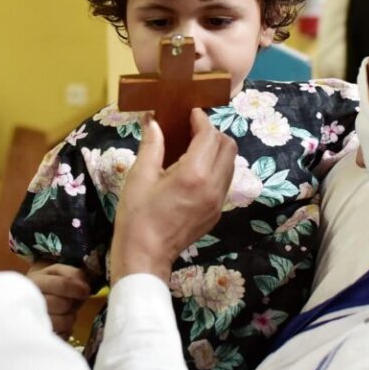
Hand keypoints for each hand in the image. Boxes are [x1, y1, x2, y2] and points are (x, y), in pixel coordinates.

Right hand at [27, 263, 90, 338]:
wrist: (22, 299)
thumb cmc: (44, 285)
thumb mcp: (56, 271)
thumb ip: (73, 274)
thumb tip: (84, 287)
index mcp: (35, 282)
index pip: (62, 284)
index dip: (78, 289)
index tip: (85, 292)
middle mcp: (29, 302)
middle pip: (63, 304)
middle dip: (72, 303)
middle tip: (70, 303)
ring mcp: (31, 322)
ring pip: (63, 322)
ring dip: (69, 317)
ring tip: (63, 313)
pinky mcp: (37, 338)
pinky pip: (61, 336)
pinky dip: (65, 331)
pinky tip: (59, 325)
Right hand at [109, 110, 236, 283]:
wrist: (145, 255)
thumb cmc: (137, 215)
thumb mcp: (140, 176)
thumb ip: (152, 144)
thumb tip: (153, 120)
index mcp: (194, 174)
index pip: (209, 136)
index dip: (201, 120)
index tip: (189, 114)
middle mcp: (214, 186)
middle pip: (228, 147)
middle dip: (213, 133)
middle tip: (192, 130)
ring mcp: (218, 202)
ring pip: (231, 164)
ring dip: (217, 151)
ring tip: (195, 149)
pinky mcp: (217, 213)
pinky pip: (225, 182)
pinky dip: (216, 169)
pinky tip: (196, 171)